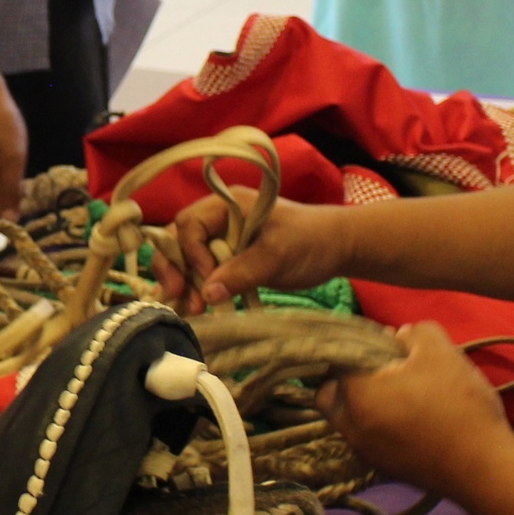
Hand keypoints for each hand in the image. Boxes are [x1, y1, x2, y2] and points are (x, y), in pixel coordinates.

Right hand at [157, 189, 345, 313]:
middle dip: (176, 270)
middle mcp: (217, 219)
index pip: (190, 225)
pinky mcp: (229, 260)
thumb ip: (242, 272)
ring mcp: (222, 240)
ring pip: (187, 259)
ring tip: (191, 310)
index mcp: (226, 204)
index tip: (207, 277)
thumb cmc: (310, 241)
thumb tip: (207, 293)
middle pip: (179, 241)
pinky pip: (203, 273)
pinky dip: (198, 290)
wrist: (337, 248)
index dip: (190, 252)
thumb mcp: (277, 255)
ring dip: (185, 284)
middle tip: (179, 298)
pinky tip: (198, 310)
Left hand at [315, 321, 513, 497]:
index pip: (336, 360)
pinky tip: (412, 420)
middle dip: (348, 379)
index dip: (359, 346)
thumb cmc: (459, 404)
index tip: (386, 346)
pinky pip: (367, 438)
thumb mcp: (441, 351)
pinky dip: (379, 426)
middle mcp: (350, 426)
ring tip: (402, 395)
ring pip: (348, 418)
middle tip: (382, 371)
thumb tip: (398, 337)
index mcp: (356, 394)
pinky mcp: (383, 468)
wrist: (484, 468)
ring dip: (365, 403)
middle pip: (330, 394)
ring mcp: (365, 451)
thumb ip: (414, 333)